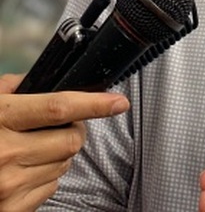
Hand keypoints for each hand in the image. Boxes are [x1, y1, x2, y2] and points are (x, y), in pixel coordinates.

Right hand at [0, 74, 129, 211]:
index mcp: (0, 118)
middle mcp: (4, 153)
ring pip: (64, 164)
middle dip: (74, 131)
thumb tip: (43, 80)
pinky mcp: (8, 210)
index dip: (94, 104)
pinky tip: (22, 171)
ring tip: (31, 149)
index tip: (118, 103)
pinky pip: (49, 189)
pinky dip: (44, 178)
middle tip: (58, 127)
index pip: (59, 107)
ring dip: (58, 155)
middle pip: (71, 140)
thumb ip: (12, 88)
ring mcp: (6, 185)